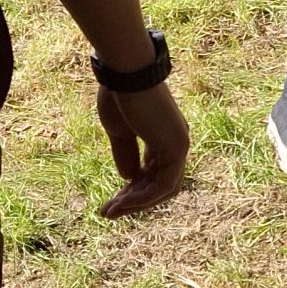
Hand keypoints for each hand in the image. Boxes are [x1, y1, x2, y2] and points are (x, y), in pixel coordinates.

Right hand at [96, 79, 189, 218]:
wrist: (126, 74)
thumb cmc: (120, 95)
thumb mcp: (120, 131)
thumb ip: (126, 154)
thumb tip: (129, 179)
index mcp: (163, 136)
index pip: (154, 173)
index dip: (133, 190)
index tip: (111, 202)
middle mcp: (176, 142)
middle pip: (161, 185)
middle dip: (134, 202)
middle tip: (107, 213)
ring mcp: (179, 145)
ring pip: (164, 190)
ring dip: (136, 204)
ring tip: (109, 213)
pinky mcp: (176, 148)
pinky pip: (163, 185)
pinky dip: (143, 198)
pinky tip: (121, 203)